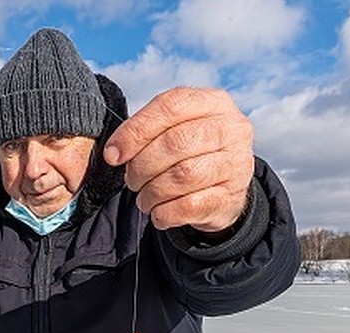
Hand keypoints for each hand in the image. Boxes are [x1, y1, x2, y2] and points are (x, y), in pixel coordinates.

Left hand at [104, 87, 253, 231]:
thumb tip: (114, 152)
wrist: (224, 190)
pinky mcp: (232, 198)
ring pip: (184, 175)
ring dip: (152, 192)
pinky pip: (190, 205)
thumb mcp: (173, 130)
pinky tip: (158, 213)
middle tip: (131, 180)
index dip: (136, 131)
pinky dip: (164, 212)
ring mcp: (237, 164)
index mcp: (214, 103)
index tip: (113, 154)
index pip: (170, 106)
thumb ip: (146, 131)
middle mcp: (232, 129)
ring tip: (143, 199)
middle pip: (176, 142)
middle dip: (142, 165)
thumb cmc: (190, 153)